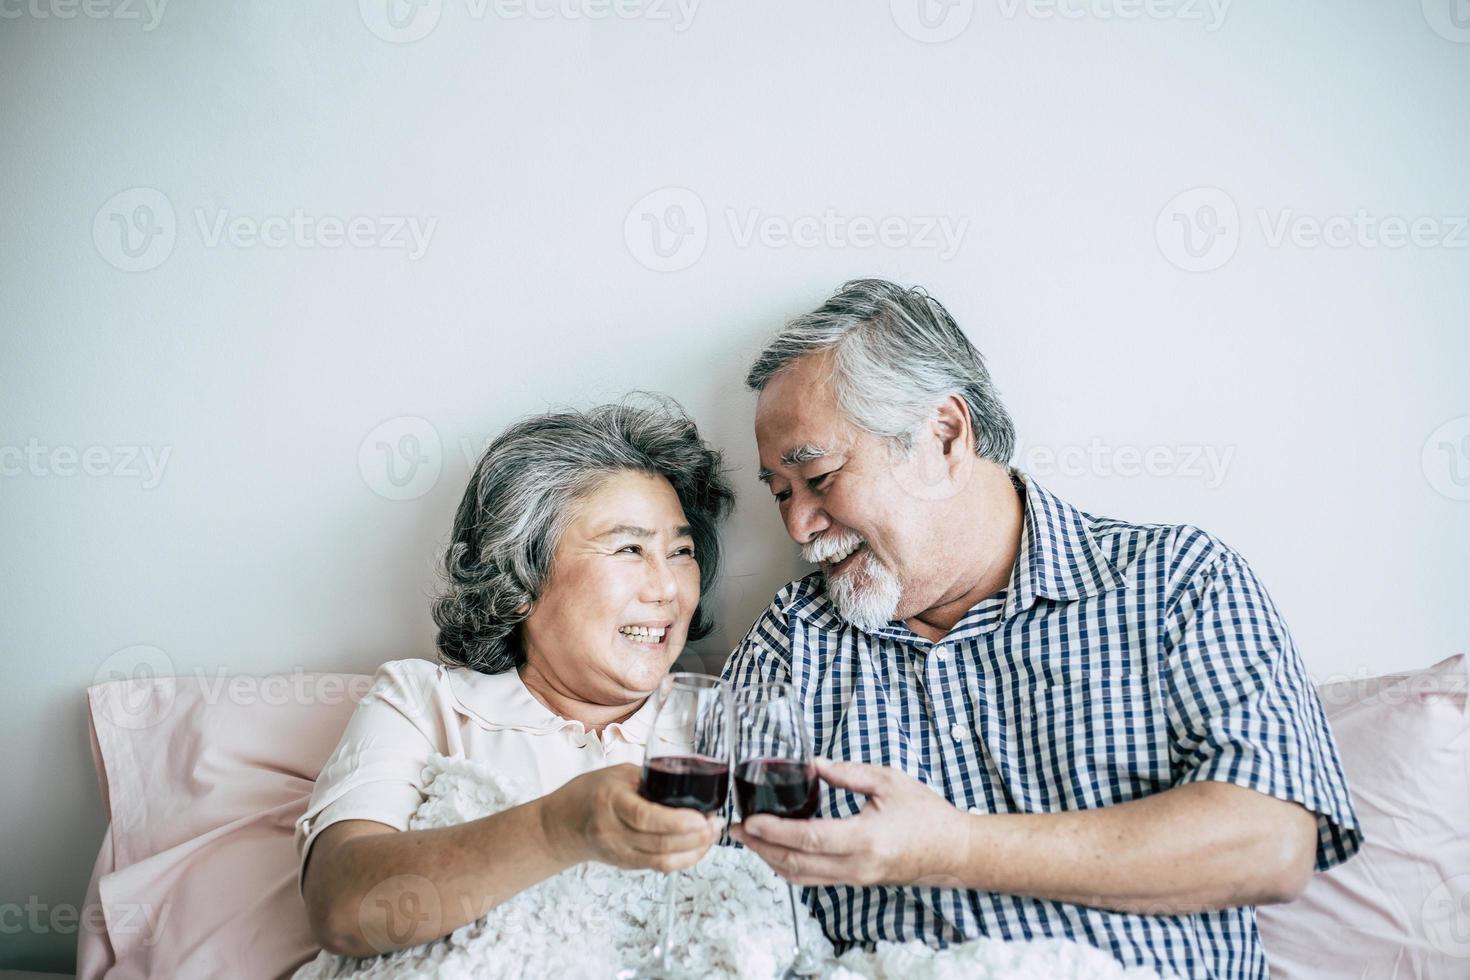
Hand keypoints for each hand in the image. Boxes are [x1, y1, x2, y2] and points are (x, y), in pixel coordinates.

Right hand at [541, 763, 721, 872]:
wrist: (559, 826)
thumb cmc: (588, 792)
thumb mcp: (616, 774)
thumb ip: (649, 779)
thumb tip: (688, 783)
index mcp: (610, 802)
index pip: (646, 817)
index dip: (677, 822)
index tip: (702, 817)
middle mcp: (612, 831)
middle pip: (659, 844)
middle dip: (695, 838)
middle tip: (716, 824)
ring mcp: (617, 852)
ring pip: (662, 861)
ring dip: (694, 851)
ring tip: (712, 836)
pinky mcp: (624, 865)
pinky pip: (657, 866)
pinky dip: (682, 859)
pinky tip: (697, 847)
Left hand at [730, 758, 969, 887]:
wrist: (953, 850)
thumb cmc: (927, 815)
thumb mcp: (888, 781)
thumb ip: (847, 772)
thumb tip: (812, 762)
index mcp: (865, 838)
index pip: (809, 839)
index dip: (774, 831)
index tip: (750, 820)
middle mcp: (856, 865)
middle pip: (796, 864)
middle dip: (760, 848)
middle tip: (736, 829)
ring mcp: (855, 879)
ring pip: (801, 878)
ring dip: (770, 860)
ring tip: (749, 839)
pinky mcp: (855, 882)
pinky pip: (813, 880)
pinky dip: (789, 868)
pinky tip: (777, 851)